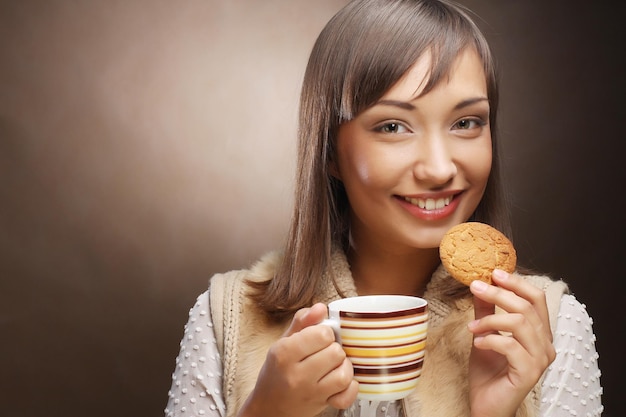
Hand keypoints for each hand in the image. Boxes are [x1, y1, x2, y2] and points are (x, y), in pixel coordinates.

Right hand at [238, 303, 357, 416]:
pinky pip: (347, 395)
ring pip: (344, 373)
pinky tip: (340, 381)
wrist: (269, 407)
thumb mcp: (283, 342)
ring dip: (342, 366)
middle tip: (324, 352)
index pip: (322, 333)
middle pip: (335, 352)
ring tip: (333, 365)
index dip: (324, 332)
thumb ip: (302, 321)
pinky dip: (349, 387)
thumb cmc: (277, 371)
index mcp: (284, 353)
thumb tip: (321, 308)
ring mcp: (310, 393)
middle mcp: (296, 374)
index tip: (318, 338)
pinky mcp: (322, 406)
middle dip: (333, 348)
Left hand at [467, 269, 554, 416]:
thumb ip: (486, 311)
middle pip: (526, 306)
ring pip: (520, 322)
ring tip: (473, 327)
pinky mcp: (529, 372)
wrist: (486, 405)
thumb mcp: (485, 334)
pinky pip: (510, 345)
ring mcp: (540, 359)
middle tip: (476, 287)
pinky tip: (478, 343)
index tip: (494, 273)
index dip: (516, 282)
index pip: (536, 298)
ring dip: (491, 319)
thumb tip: (480, 285)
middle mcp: (545, 345)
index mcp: (539, 333)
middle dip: (499, 293)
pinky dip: (490, 339)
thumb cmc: (488, 373)